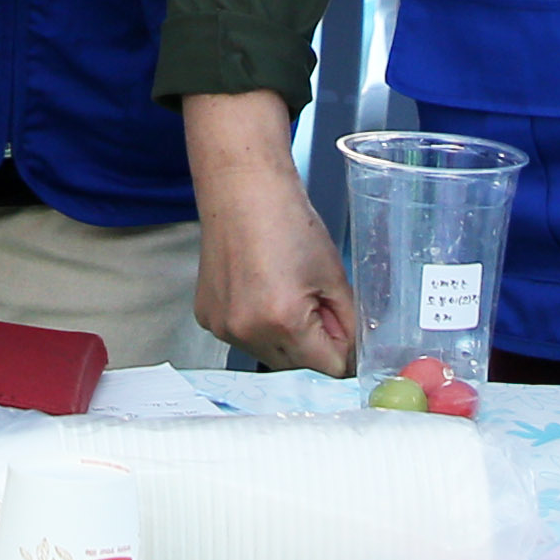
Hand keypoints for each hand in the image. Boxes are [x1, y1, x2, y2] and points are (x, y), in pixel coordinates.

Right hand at [185, 93, 357, 373]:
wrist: (241, 192)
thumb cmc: (288, 223)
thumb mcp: (333, 275)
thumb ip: (348, 323)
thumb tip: (353, 353)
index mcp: (284, 322)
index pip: (329, 368)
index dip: (343, 349)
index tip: (342, 328)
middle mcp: (247, 332)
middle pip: (297, 367)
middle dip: (313, 345)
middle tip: (314, 301)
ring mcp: (222, 327)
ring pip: (269, 354)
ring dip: (284, 339)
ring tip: (283, 292)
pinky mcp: (207, 318)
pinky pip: (244, 338)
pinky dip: (257, 326)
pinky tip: (258, 290)